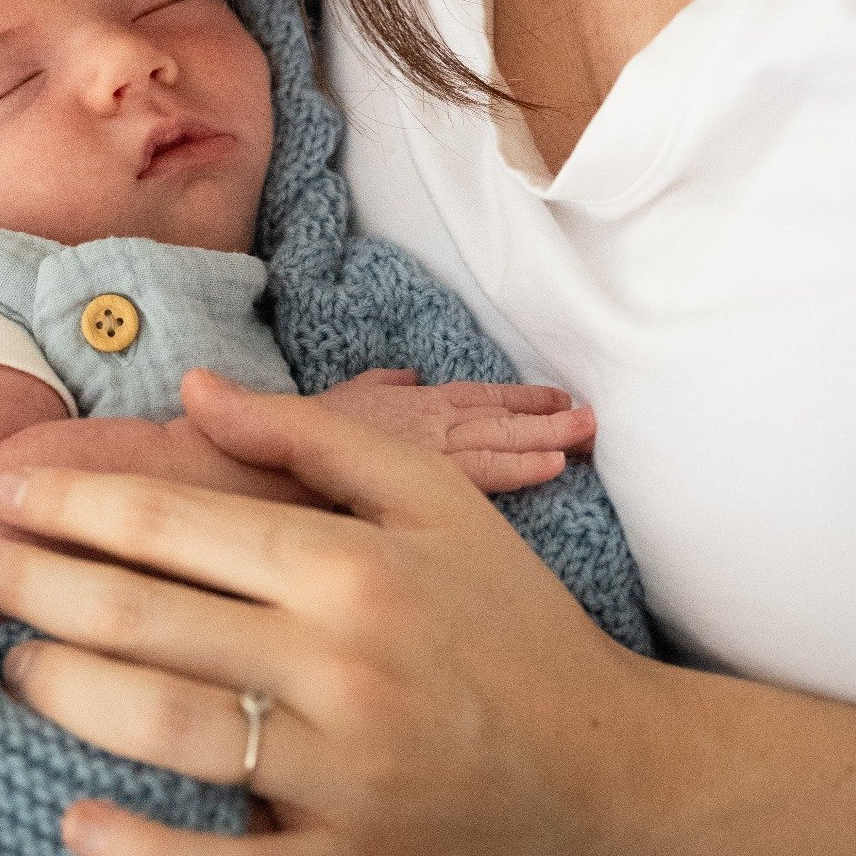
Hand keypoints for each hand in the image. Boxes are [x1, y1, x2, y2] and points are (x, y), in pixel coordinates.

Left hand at [0, 369, 662, 855]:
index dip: (74, 503)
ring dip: (68, 695)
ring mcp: (345, 783)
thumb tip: (195, 389)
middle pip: (150, 621)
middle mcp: (343, 670)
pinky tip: (76, 818)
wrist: (612, 778)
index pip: (178, 525)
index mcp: (354, 569)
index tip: (3, 486)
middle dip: (40, 585)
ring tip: (11, 662)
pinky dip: (142, 855)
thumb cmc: (508, 620)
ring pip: (168, 735)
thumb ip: (309, 435)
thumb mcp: (431, 498)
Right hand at [318, 368, 595, 491]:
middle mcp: (427, 419)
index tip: (554, 399)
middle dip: (545, 417)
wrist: (264, 460)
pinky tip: (552, 467)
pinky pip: (481, 473)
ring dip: (546, 435)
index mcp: (413, 405)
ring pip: (499, 441)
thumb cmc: (297, 435)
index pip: (476, 399)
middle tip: (591, 417)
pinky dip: (518, 468)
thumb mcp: (342, 399)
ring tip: (587, 433)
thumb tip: (407, 377)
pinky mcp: (422, 477)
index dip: (516, 399)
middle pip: (496, 417)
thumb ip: (379, 387)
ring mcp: (428, 446)